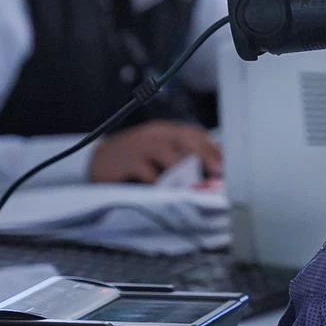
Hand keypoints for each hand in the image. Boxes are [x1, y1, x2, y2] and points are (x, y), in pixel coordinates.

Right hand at [88, 120, 221, 183]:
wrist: (98, 161)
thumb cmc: (135, 160)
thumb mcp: (160, 156)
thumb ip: (184, 161)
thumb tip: (214, 176)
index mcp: (167, 132)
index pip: (196, 136)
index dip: (213, 150)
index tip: (227, 168)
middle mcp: (155, 135)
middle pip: (186, 140)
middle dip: (206, 157)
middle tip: (219, 174)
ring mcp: (140, 146)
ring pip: (168, 154)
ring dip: (185, 170)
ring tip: (198, 185)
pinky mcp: (125, 162)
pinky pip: (146, 172)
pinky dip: (159, 183)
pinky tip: (170, 192)